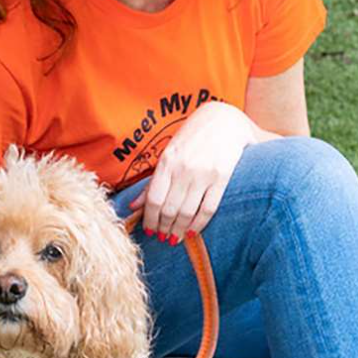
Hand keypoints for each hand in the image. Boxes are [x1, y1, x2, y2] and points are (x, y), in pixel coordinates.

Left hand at [129, 102, 259, 243]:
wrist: (224, 119)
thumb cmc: (193, 136)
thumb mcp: (169, 153)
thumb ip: (153, 181)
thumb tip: (133, 207)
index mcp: (167, 161)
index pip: (153, 199)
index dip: (150, 219)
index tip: (149, 230)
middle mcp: (184, 169)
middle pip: (169, 209)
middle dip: (164, 228)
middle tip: (162, 238)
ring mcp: (204, 173)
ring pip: (187, 212)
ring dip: (179, 230)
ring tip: (175, 238)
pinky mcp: (222, 177)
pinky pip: (208, 209)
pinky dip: (199, 224)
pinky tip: (193, 231)